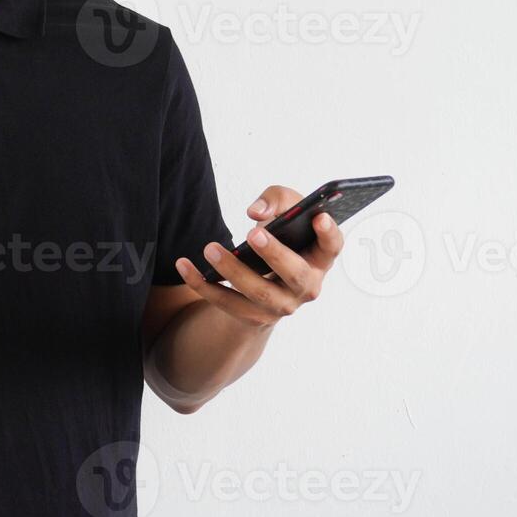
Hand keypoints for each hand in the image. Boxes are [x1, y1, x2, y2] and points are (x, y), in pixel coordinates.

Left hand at [172, 185, 343, 329]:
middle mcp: (306, 286)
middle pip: (296, 275)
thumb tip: (257, 212)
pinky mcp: (253, 315)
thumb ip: (277, 200)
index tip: (318, 217)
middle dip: (275, 254)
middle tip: (254, 234)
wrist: (264, 275)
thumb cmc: (280, 235)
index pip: (332, 247)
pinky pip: (225, 302)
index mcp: (319, 258)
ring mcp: (281, 305)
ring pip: (259, 292)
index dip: (329, 234)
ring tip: (210, 248)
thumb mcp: (283, 210)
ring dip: (233, 270)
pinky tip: (184, 265)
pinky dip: (202, 284)